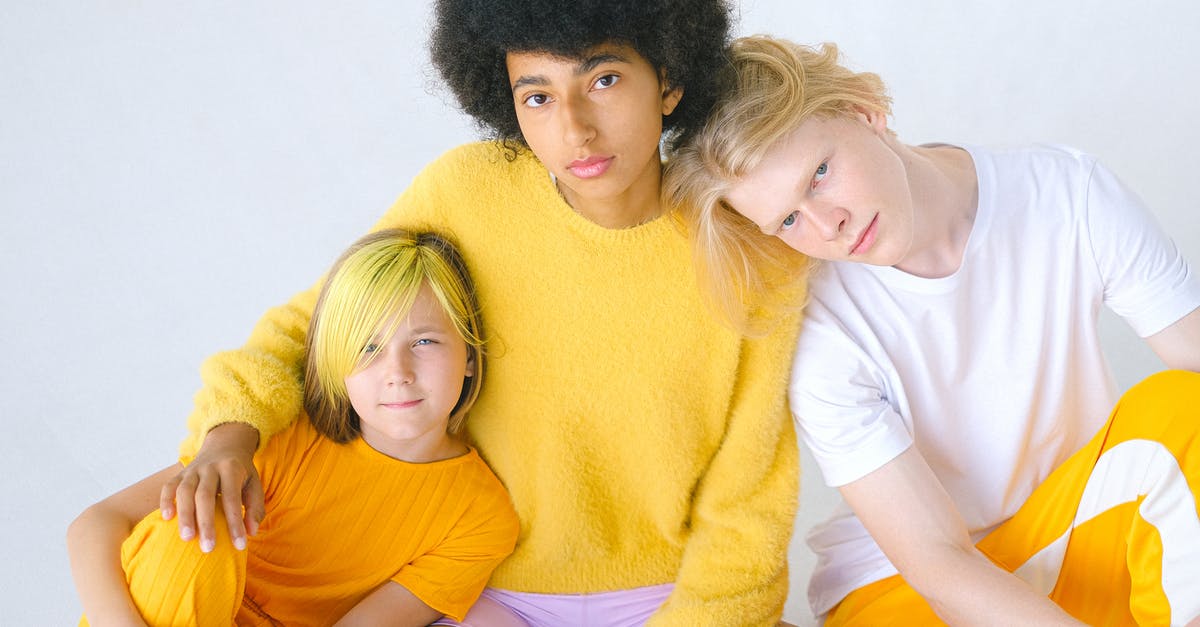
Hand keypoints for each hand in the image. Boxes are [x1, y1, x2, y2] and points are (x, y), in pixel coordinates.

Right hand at [159, 423, 263, 551]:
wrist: (225, 444)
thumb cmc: (241, 472)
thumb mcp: (254, 484)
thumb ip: (255, 507)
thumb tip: (251, 532)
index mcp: (232, 468)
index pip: (233, 498)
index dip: (235, 522)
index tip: (240, 545)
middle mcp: (210, 467)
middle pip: (205, 495)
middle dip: (206, 523)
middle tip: (208, 547)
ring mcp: (193, 470)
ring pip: (185, 491)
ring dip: (185, 515)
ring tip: (186, 538)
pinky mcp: (180, 474)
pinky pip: (169, 486)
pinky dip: (166, 501)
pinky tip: (167, 518)